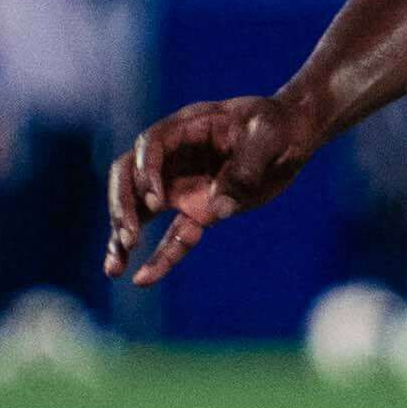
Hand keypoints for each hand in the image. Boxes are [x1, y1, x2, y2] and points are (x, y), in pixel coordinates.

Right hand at [108, 89, 317, 285]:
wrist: (292, 138)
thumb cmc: (276, 128)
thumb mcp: (266, 138)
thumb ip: (243, 171)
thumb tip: (216, 212)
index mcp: (186, 129)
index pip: (150, 146)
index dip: (146, 171)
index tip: (157, 200)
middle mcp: (174, 158)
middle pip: (130, 178)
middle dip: (123, 207)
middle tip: (128, 236)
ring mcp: (181, 186)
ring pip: (140, 211)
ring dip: (123, 237)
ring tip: (114, 268)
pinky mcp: (197, 211)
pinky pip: (173, 236)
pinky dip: (159, 257)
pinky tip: (142, 279)